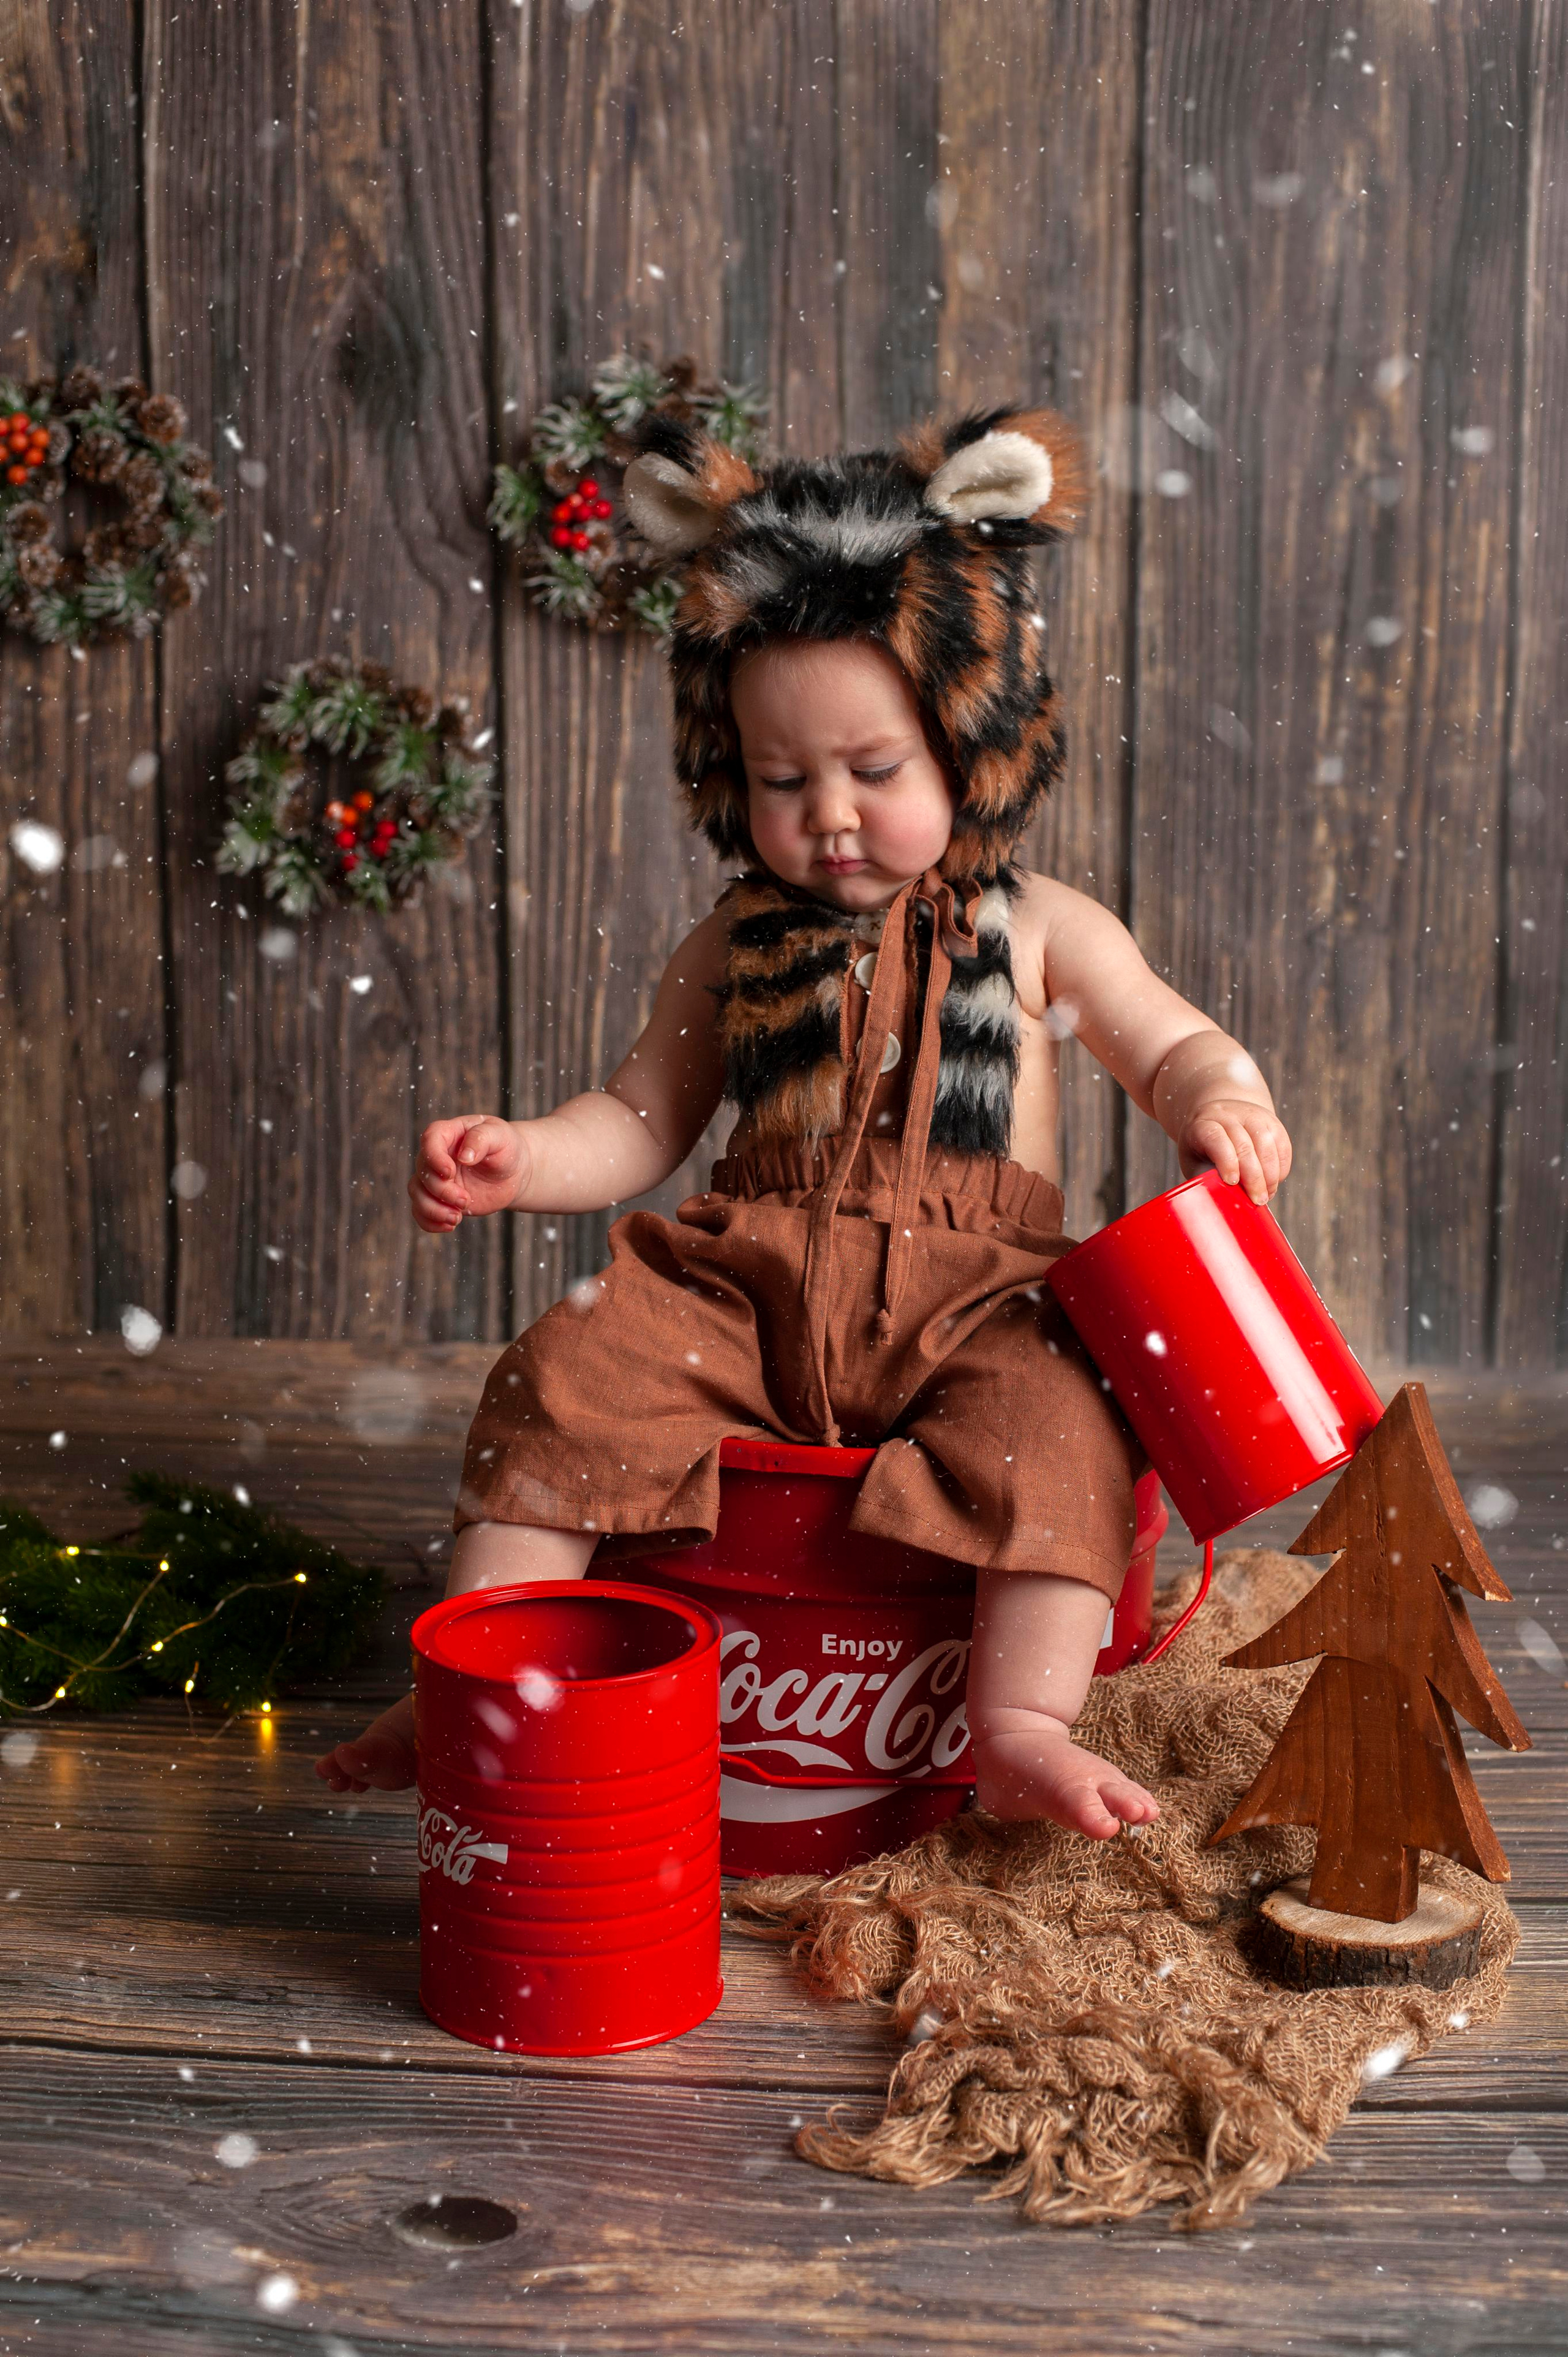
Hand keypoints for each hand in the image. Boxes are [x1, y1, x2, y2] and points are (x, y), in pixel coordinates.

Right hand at [409, 1115, 527, 1231]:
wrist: (512, 1171)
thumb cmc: (505, 1147)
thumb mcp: (500, 1136)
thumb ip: (481, 1140)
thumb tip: (464, 1156)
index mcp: (449, 1133)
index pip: (430, 1140)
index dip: (434, 1157)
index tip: (449, 1172)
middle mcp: (437, 1155)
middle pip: (423, 1171)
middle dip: (442, 1190)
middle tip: (465, 1200)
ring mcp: (436, 1178)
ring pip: (416, 1192)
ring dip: (433, 1209)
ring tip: (456, 1218)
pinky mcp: (440, 1198)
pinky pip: (421, 1211)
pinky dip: (430, 1222)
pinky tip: (450, 1226)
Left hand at [1179, 1100, 1291, 1202]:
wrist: (1218, 1120)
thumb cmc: (1202, 1149)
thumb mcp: (1194, 1162)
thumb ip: (1205, 1179)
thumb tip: (1221, 1203)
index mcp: (1202, 1125)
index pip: (1215, 1139)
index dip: (1226, 1161)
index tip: (1232, 1182)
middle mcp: (1227, 1115)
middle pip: (1244, 1146)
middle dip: (1253, 1178)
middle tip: (1257, 1200)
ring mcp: (1251, 1115)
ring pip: (1267, 1144)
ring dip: (1270, 1175)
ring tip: (1267, 1195)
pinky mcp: (1271, 1120)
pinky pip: (1282, 1144)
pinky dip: (1281, 1167)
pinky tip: (1274, 1182)